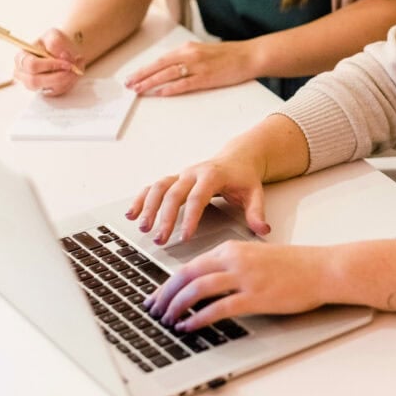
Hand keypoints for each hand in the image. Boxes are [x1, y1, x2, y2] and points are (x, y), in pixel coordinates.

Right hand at [12, 28, 83, 96]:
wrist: (64, 51)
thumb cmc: (55, 43)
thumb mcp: (54, 36)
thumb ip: (55, 43)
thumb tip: (60, 55)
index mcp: (21, 58)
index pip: (31, 65)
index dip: (50, 65)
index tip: (67, 63)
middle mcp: (23, 74)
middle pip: (35, 81)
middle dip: (58, 76)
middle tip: (73, 67)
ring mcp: (34, 85)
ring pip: (49, 88)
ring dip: (67, 78)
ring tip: (76, 66)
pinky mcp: (46, 91)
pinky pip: (59, 91)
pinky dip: (70, 82)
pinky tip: (73, 72)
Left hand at [124, 40, 259, 95]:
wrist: (249, 55)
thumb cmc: (229, 55)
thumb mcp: (203, 52)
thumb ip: (187, 58)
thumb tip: (171, 68)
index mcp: (187, 48)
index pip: (160, 60)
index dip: (145, 69)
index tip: (132, 76)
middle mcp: (189, 55)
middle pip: (159, 66)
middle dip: (141, 76)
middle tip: (128, 85)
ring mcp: (197, 66)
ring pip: (168, 75)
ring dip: (150, 83)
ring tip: (138, 90)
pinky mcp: (206, 77)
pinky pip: (184, 84)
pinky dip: (170, 89)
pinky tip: (160, 93)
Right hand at [126, 149, 271, 244]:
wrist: (239, 157)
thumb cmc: (244, 177)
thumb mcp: (255, 193)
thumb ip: (257, 212)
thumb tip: (262, 230)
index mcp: (213, 175)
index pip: (198, 197)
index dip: (190, 217)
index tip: (184, 236)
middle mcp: (193, 172)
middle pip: (174, 193)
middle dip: (165, 217)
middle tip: (160, 239)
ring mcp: (182, 175)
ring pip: (159, 188)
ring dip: (149, 207)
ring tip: (143, 228)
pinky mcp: (175, 179)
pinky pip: (154, 187)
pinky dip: (142, 199)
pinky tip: (132, 214)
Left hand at [143, 242, 333, 329]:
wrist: (322, 269)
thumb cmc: (295, 266)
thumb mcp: (257, 257)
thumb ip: (232, 266)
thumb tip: (208, 284)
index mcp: (233, 249)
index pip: (190, 265)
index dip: (169, 283)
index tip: (158, 296)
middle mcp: (234, 260)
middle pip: (187, 275)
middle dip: (165, 294)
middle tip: (153, 309)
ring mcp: (244, 278)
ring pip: (197, 290)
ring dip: (177, 306)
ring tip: (167, 320)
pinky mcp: (255, 296)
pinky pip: (218, 308)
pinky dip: (199, 318)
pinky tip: (190, 326)